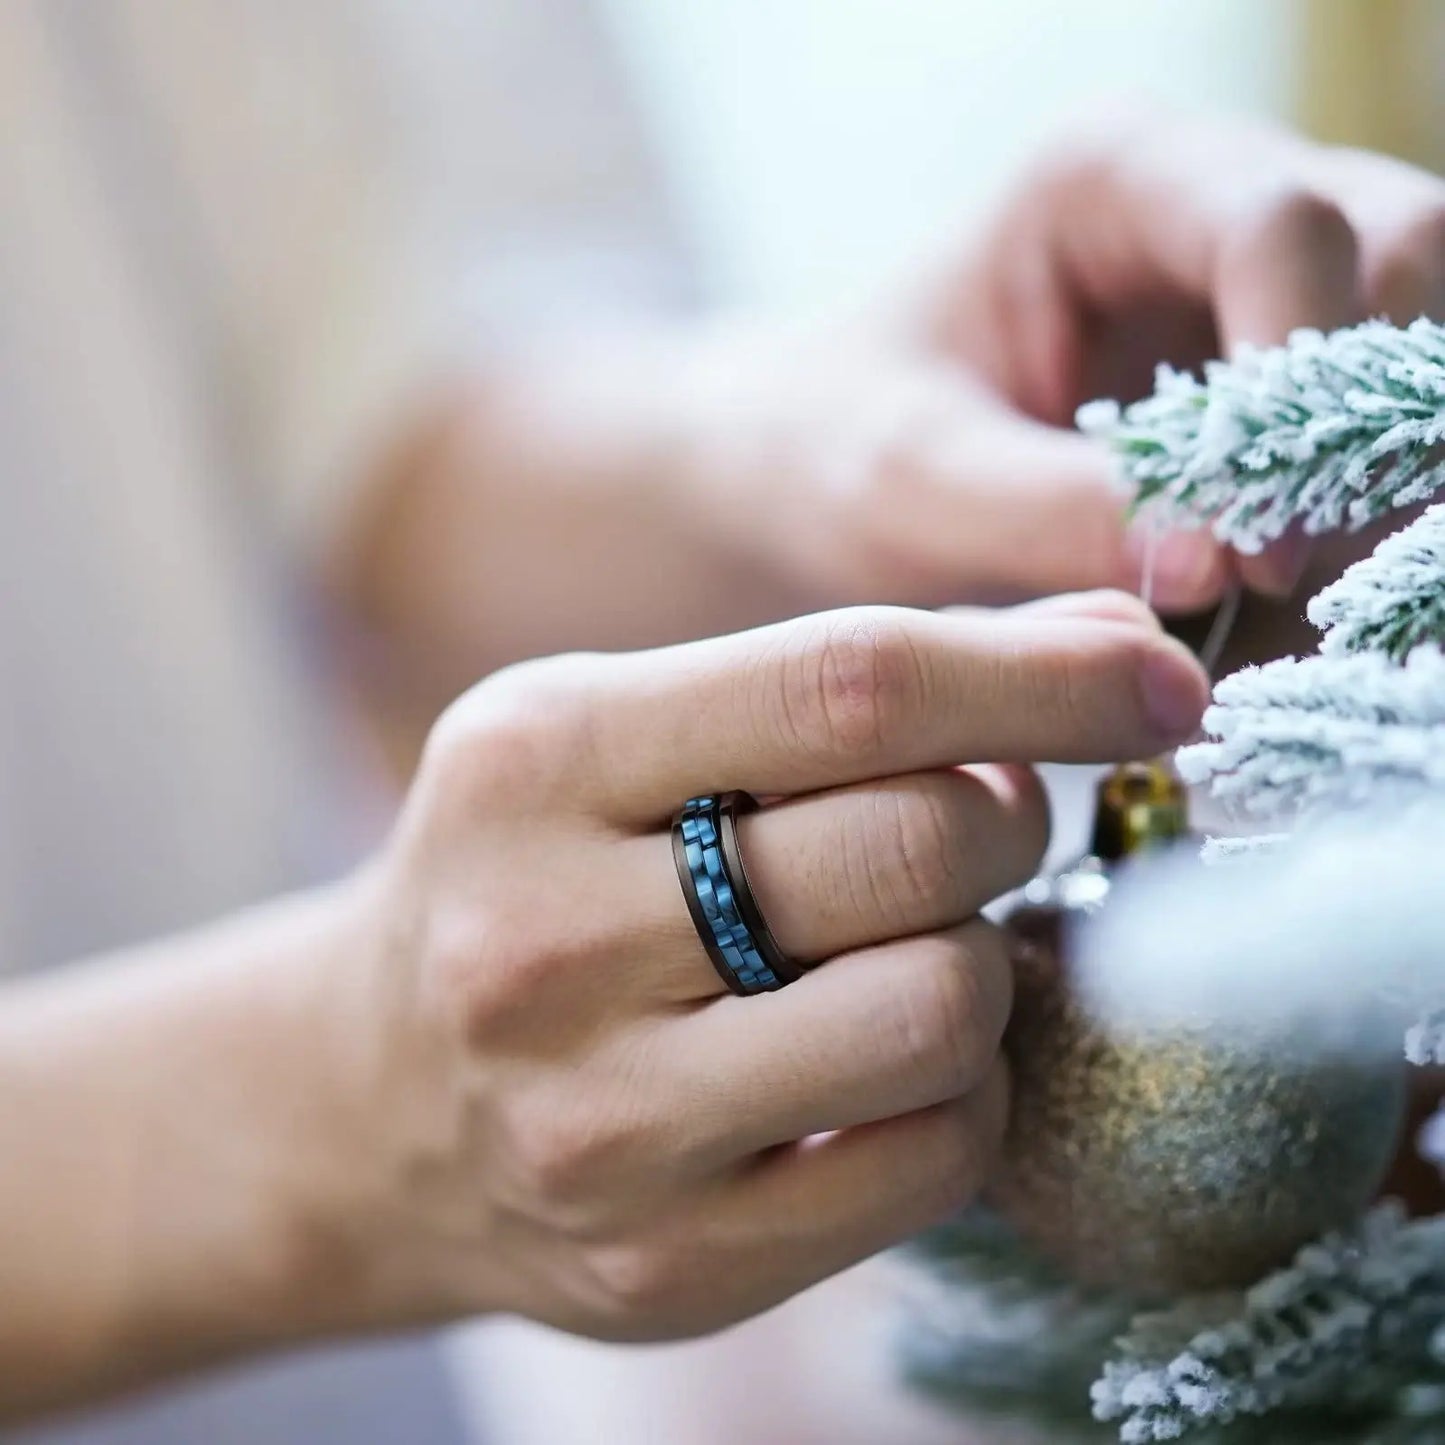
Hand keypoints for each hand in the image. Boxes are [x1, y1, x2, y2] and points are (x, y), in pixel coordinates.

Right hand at [306, 593, 1204, 1341]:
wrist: (367, 1101)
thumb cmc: (523, 877)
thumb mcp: (613, 734)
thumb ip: (836, 685)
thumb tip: (1111, 640)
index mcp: (538, 759)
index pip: (849, 686)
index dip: (1046, 673)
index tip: (1159, 677)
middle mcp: (544, 942)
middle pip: (918, 846)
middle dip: (1006, 815)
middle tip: (969, 820)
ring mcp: (601, 1120)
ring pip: (942, 1010)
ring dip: (983, 959)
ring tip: (915, 944)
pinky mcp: (668, 1258)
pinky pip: (932, 1155)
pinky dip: (964, 1088)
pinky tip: (890, 1058)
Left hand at [679, 111, 1444, 616]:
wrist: (816, 489)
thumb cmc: (838, 452)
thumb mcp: (907, 481)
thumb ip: (1049, 511)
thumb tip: (1219, 560)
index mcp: (1113, 181)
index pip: (1282, 226)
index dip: (1307, 371)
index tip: (1266, 540)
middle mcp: (1213, 216)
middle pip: (1401, 271)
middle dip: (1377, 433)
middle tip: (1300, 584)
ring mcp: (1259, 304)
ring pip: (1410, 364)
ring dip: (1379, 500)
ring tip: (1288, 628)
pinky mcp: (1274, 402)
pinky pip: (1371, 453)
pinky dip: (1349, 548)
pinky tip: (1281, 636)